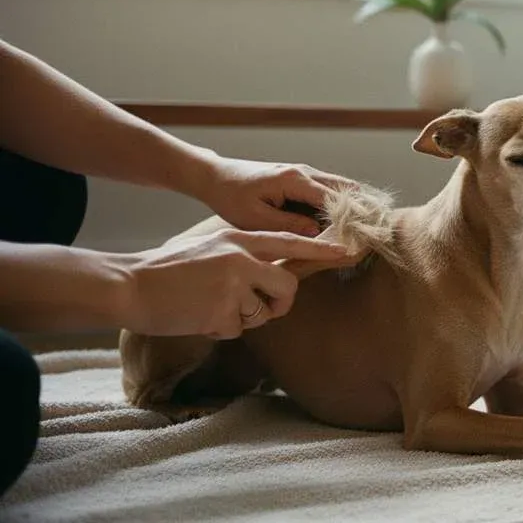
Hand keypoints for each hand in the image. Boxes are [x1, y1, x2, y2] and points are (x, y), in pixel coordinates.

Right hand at [117, 228, 353, 338]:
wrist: (130, 285)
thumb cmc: (172, 271)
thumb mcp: (213, 249)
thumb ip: (246, 257)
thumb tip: (279, 275)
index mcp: (238, 238)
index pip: (290, 242)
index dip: (321, 249)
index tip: (348, 251)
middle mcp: (240, 258)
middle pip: (288, 286)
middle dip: (280, 303)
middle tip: (263, 307)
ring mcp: (231, 286)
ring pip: (262, 312)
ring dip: (243, 317)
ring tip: (211, 306)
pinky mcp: (220, 311)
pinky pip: (239, 329)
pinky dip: (222, 329)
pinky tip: (199, 316)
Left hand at [193, 156, 357, 235]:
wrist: (216, 177)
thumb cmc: (231, 198)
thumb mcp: (255, 219)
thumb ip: (288, 226)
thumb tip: (317, 232)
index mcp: (295, 180)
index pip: (334, 199)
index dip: (349, 218)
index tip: (360, 237)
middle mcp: (305, 172)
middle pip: (345, 189)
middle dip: (358, 210)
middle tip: (369, 232)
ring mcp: (305, 173)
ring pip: (340, 188)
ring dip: (349, 207)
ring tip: (360, 229)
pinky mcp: (301, 179)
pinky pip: (328, 190)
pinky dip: (338, 204)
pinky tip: (340, 222)